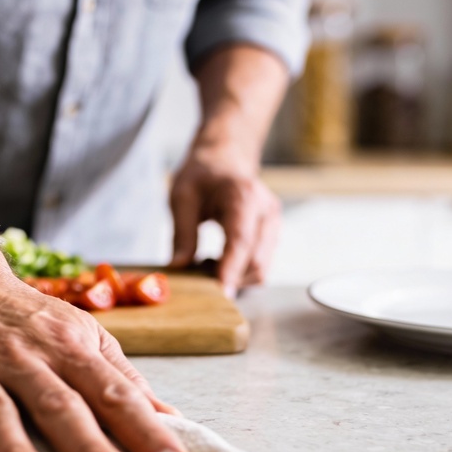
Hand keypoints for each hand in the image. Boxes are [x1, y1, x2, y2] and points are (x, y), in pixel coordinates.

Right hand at [0, 258, 191, 451]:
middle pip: (58, 404)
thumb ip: (122, 379)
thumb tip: (171, 419)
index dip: (145, 430)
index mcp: (68, 346)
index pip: (113, 392)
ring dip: (17, 450)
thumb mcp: (82, 334)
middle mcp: (22, 355)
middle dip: (88, 447)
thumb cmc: (28, 319)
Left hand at [169, 142, 281, 294]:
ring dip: (233, 277)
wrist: (225, 159)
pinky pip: (259, 265)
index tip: (219, 292)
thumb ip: (182, 232)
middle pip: (256, 262)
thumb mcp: (182, 196)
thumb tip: (178, 267)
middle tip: (197, 273)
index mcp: (244, 197)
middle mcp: (266, 212)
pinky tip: (218, 260)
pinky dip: (239, 272)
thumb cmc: (202, 174)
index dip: (231, 270)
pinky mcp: (272, 236)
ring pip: (260, 269)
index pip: (241, 241)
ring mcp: (273, 225)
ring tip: (205, 262)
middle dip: (229, 278)